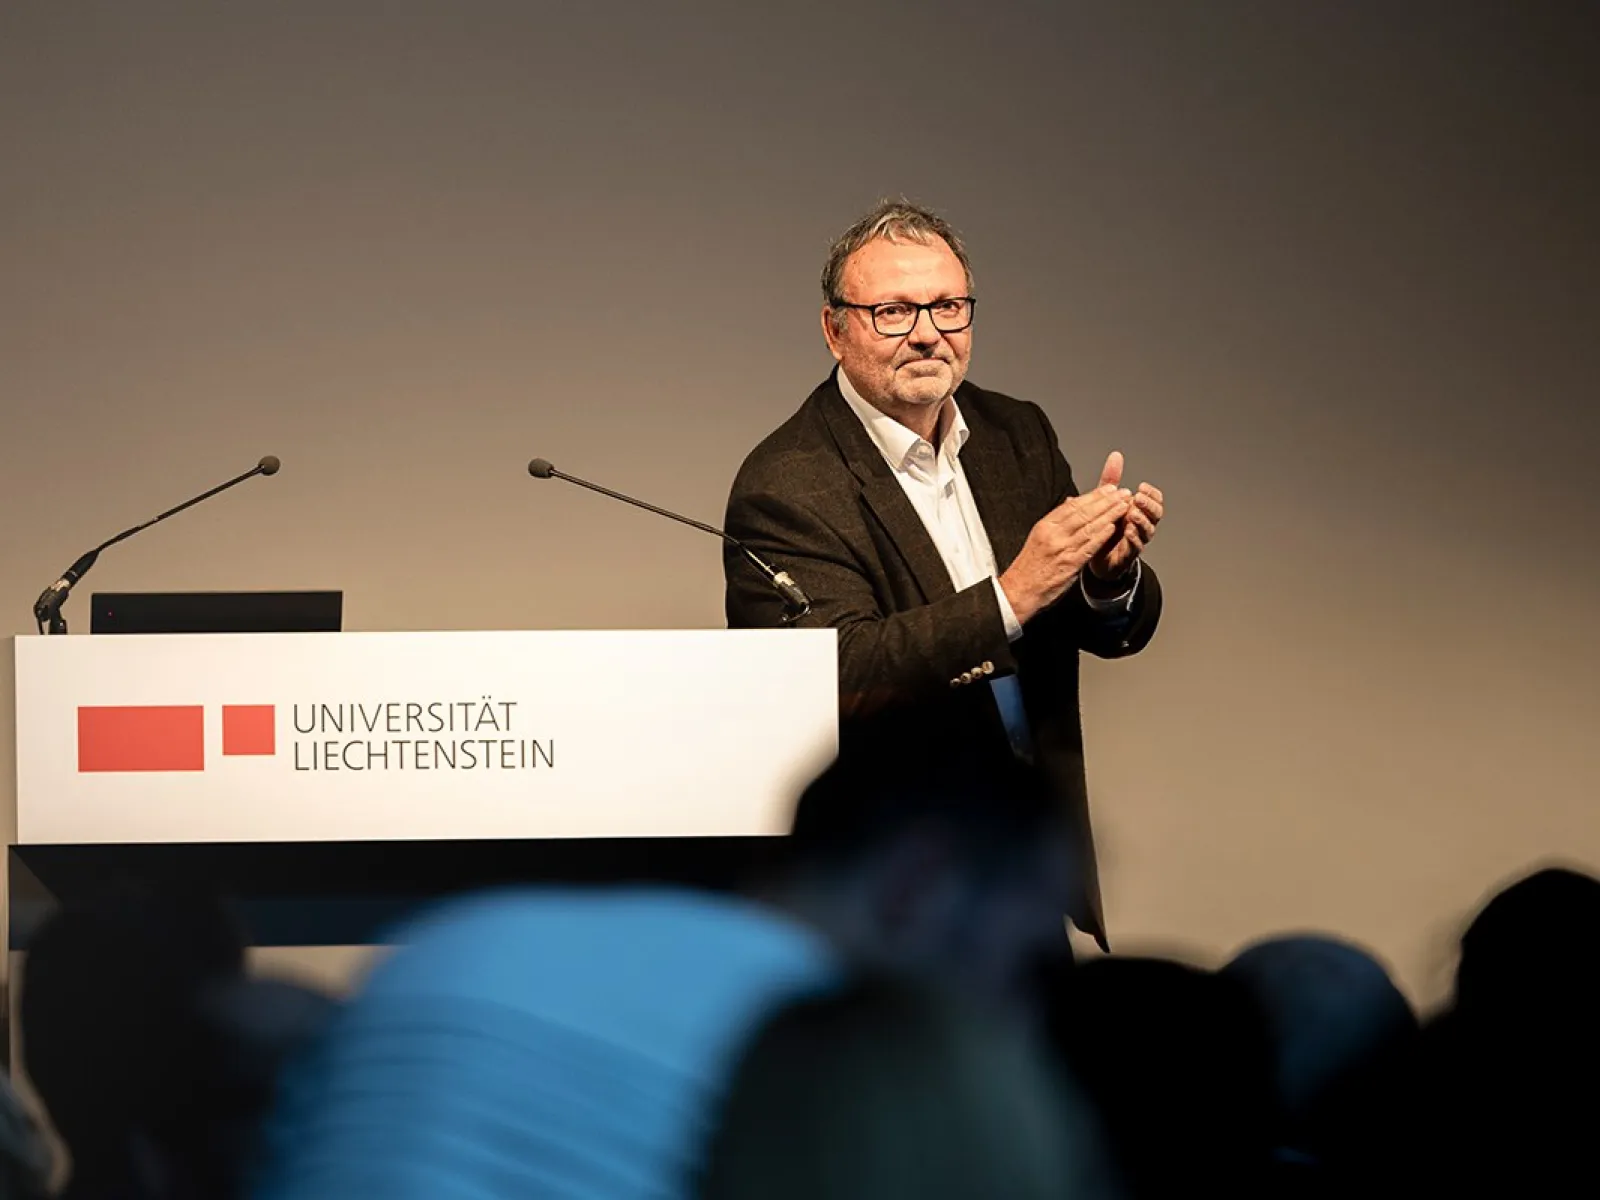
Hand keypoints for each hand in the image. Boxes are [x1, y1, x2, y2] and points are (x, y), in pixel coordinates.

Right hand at [1000, 482, 1130, 624]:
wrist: (1019, 591)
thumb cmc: (1029, 567)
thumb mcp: (1038, 538)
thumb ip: (1055, 524)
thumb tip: (1069, 507)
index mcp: (1045, 526)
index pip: (1072, 505)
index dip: (1093, 495)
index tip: (1108, 488)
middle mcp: (1053, 534)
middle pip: (1083, 512)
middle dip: (1106, 501)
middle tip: (1122, 493)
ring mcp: (1062, 548)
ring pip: (1089, 526)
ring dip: (1109, 514)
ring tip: (1123, 506)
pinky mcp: (1070, 564)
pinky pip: (1089, 546)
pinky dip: (1102, 535)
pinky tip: (1112, 527)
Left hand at [1087, 452, 1162, 581]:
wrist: (1096, 556)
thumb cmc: (1105, 526)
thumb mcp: (1106, 499)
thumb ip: (1112, 479)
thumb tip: (1116, 456)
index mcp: (1139, 511)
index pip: (1155, 500)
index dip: (1152, 494)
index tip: (1142, 487)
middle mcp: (1141, 525)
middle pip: (1156, 514)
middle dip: (1149, 505)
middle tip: (1138, 498)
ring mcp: (1136, 540)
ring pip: (1147, 530)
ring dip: (1141, 521)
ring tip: (1132, 513)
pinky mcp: (1128, 555)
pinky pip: (1135, 547)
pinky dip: (1133, 538)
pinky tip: (1127, 530)